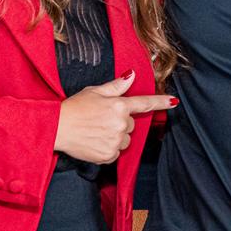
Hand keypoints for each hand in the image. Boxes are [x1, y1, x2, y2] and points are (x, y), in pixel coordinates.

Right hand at [55, 70, 175, 163]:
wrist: (56, 128)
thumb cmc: (73, 107)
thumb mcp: (94, 91)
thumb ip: (116, 86)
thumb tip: (132, 75)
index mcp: (119, 105)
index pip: (144, 103)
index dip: (160, 102)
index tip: (174, 101)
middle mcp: (121, 123)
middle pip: (130, 125)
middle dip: (119, 123)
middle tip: (100, 120)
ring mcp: (116, 141)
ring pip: (125, 141)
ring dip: (115, 137)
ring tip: (96, 132)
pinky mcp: (109, 155)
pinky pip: (116, 153)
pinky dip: (108, 149)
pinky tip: (94, 142)